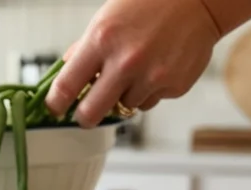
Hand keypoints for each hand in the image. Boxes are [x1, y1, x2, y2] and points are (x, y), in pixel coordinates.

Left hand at [45, 0, 221, 127]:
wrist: (197, 1)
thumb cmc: (149, 5)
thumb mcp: (105, 19)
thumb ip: (83, 49)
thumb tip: (63, 74)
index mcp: (101, 41)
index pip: (66, 85)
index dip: (54, 104)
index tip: (53, 109)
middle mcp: (125, 62)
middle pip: (91, 113)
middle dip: (84, 117)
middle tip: (85, 113)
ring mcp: (151, 77)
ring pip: (124, 107)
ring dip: (124, 96)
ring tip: (136, 69)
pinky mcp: (173, 86)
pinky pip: (149, 102)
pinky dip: (148, 91)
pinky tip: (156, 67)